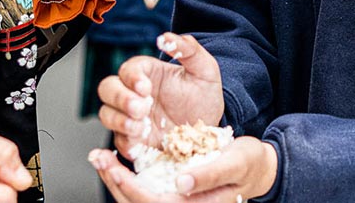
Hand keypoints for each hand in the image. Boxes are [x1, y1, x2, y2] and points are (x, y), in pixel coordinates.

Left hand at [88, 136, 277, 202]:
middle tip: (98, 158)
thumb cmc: (249, 164)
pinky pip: (142, 190)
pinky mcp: (170, 192)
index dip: (133, 188)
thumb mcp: (236, 162)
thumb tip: (182, 184)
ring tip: (100, 158)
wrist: (256, 168)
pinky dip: (125, 178)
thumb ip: (210, 174)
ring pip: (136, 199)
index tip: (117, 169)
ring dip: (116, 180)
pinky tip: (116, 162)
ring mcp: (175, 200)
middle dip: (115, 182)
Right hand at [97, 33, 224, 152]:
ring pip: (106, 115)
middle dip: (120, 98)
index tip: (146, 87)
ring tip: (140, 126)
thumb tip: (165, 37)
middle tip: (140, 108)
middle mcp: (133, 93)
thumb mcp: (205, 70)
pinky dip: (125, 142)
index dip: (132, 78)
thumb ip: (188, 49)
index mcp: (146, 73)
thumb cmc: (204, 94)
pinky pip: (119, 141)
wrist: (210, 127)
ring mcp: (131, 117)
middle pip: (107, 89)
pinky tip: (140, 143)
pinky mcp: (134, 140)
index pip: (127, 69)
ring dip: (118, 120)